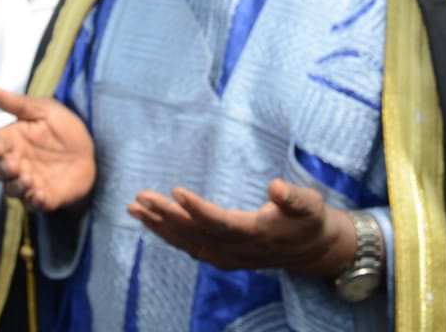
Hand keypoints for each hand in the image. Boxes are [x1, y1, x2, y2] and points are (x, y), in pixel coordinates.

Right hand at [0, 88, 95, 211]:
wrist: (93, 153)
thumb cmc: (66, 129)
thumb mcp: (46, 111)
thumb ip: (20, 104)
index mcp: (13, 140)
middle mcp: (16, 162)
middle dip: (4, 169)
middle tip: (15, 165)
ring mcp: (29, 182)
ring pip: (12, 189)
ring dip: (16, 186)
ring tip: (28, 179)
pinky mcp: (44, 197)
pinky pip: (33, 204)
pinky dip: (34, 202)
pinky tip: (41, 195)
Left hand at [127, 179, 357, 277]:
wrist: (311, 250)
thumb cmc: (308, 220)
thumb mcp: (310, 205)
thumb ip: (293, 198)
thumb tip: (276, 188)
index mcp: (255, 233)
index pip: (220, 222)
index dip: (197, 208)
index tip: (175, 190)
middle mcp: (237, 249)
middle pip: (195, 232)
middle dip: (166, 215)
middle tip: (140, 197)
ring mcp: (228, 256)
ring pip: (187, 242)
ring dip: (159, 226)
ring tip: (133, 208)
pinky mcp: (222, 257)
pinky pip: (190, 247)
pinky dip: (168, 235)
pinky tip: (151, 223)